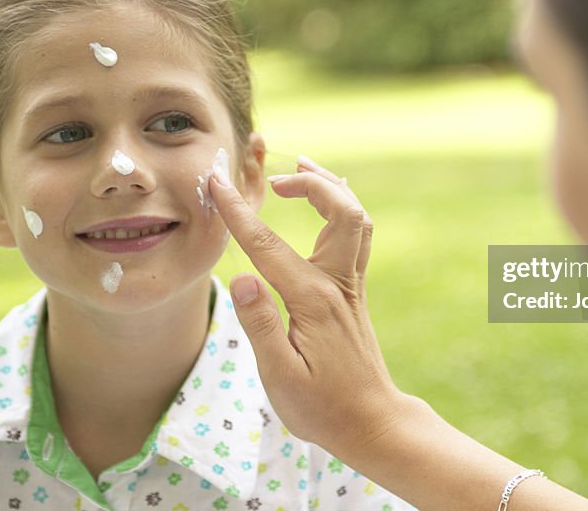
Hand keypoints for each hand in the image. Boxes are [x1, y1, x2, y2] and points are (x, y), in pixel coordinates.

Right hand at [208, 156, 407, 452]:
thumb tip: (242, 276)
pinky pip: (357, 234)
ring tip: (303, 167)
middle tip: (275, 179)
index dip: (239, 212)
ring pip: (356, 218)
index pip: (267, 245)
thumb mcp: (280, 376)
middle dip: (310, 183)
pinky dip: (342, 206)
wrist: (371, 421)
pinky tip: (327, 202)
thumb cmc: (321, 407)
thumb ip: (260, 325)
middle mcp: (338, 284)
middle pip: (341, 212)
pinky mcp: (353, 292)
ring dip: (332, 187)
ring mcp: (350, 286)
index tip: (216, 184)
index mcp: (313, 301)